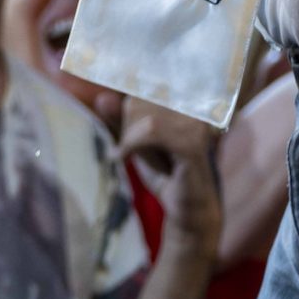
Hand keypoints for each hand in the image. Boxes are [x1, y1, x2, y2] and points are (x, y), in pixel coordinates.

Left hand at [118, 97, 221, 239]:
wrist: (188, 207)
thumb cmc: (166, 171)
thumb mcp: (137, 142)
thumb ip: (122, 119)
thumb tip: (102, 99)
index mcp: (183, 98)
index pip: (137, 91)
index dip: (125, 114)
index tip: (126, 137)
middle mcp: (193, 104)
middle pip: (137, 101)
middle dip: (129, 130)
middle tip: (141, 152)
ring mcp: (196, 122)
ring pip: (143, 117)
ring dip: (132, 141)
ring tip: (139, 157)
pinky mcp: (192, 143)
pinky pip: (151, 131)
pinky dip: (131, 144)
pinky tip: (122, 158)